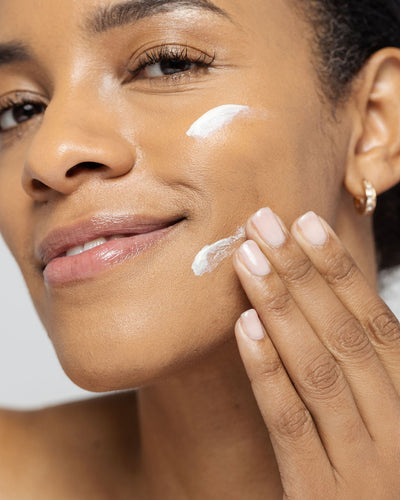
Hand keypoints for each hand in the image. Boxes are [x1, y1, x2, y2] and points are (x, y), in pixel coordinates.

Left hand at [232, 207, 399, 498]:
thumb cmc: (374, 475)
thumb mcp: (385, 418)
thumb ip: (366, 368)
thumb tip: (336, 301)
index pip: (374, 321)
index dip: (340, 269)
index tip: (306, 224)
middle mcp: (396, 427)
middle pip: (344, 334)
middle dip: (302, 272)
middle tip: (265, 222)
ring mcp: (361, 464)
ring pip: (317, 369)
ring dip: (280, 307)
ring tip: (248, 258)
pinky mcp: (320, 494)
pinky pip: (290, 423)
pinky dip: (268, 370)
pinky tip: (245, 326)